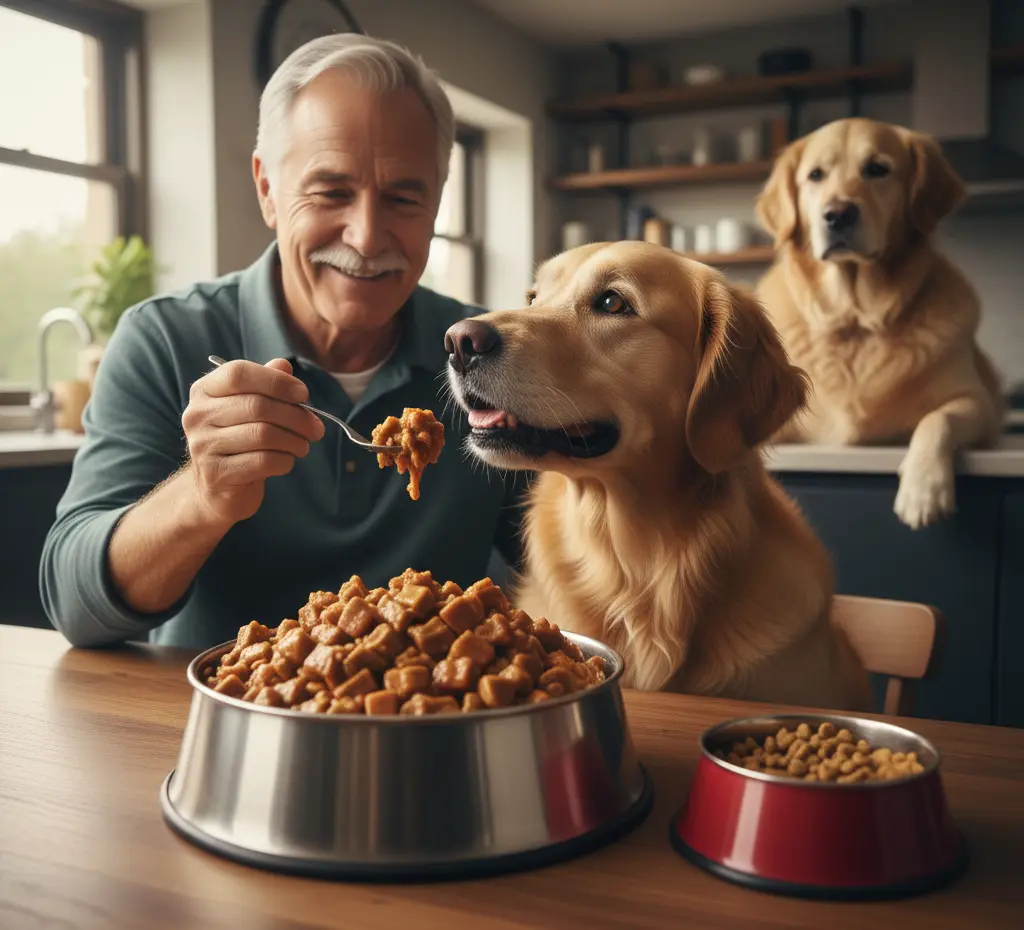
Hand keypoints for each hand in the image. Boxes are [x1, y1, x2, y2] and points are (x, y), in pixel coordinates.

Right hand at [181, 358, 324, 525]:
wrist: (218, 489)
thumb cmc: (240, 442)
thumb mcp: (251, 409)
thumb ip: (265, 385)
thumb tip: (284, 366)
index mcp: (204, 391)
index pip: (239, 374)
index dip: (276, 381)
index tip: (303, 395)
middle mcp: (197, 415)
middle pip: (257, 406)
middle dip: (296, 417)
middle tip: (316, 428)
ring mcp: (203, 446)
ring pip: (263, 435)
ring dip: (294, 441)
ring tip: (303, 446)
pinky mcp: (216, 474)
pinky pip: (263, 461)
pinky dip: (285, 461)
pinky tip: (287, 461)